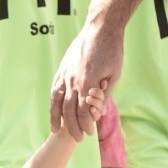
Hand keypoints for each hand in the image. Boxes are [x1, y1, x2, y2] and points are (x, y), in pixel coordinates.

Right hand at [51, 23, 123, 140]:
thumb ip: (105, 93)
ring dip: (57, 118)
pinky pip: (55, 91)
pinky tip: (53, 111)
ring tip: (56, 130)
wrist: (100, 28)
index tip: (90, 133)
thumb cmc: (112, 50)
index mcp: (88, 83)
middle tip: (78, 139)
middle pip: (69, 110)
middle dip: (73, 126)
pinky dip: (53, 103)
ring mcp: (65, 75)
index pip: (84, 111)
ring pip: (57, 102)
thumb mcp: (114, 74)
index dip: (87, 124)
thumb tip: (100, 111)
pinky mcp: (62, 70)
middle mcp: (73, 81)